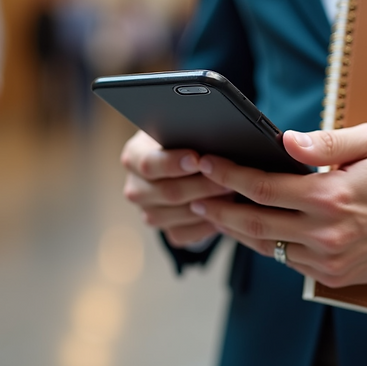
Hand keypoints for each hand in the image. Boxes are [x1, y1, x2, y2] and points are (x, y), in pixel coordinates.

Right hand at [120, 131, 233, 247]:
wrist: (181, 165)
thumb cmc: (184, 141)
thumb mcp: (180, 131)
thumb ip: (188, 134)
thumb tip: (212, 138)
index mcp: (133, 157)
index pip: (148, 164)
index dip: (173, 163)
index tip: (198, 159)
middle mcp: (136, 188)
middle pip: (168, 192)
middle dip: (202, 185)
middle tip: (229, 179)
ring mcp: (148, 212)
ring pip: (178, 215)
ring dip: (208, 206)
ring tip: (233, 194)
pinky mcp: (165, 231)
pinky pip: (185, 234)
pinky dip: (206, 225)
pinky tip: (225, 214)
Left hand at [189, 123, 366, 287]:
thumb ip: (327, 141)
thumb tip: (286, 141)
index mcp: (331, 196)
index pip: (264, 187)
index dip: (229, 175)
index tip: (206, 162)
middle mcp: (326, 233)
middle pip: (254, 223)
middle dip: (218, 209)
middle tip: (192, 197)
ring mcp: (330, 260)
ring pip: (267, 247)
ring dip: (235, 230)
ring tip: (212, 213)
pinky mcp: (335, 275)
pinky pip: (287, 261)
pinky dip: (265, 245)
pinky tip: (250, 229)